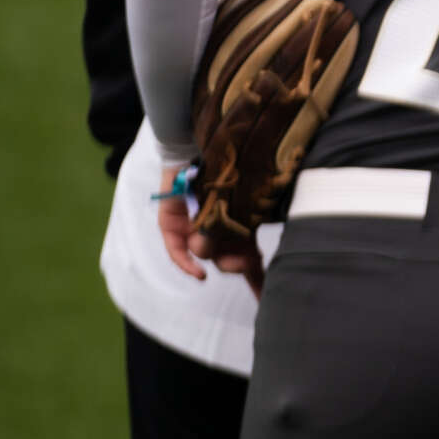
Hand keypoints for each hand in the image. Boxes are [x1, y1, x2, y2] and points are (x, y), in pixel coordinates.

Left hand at [157, 167, 266, 296]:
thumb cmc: (235, 162)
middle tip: (248, 261)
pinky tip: (201, 274)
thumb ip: (258, 218)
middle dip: (238, 265)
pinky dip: (188, 264)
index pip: (250, 258)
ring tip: (225, 242)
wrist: (204, 141)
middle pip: (229, 258)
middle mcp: (219, 228)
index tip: (267, 298)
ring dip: (217, 254)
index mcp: (242, 225)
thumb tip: (262, 248)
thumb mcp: (253, 196)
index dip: (258, 279)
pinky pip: (178, 252)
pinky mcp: (171, 226)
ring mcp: (194, 228)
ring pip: (207, 254)